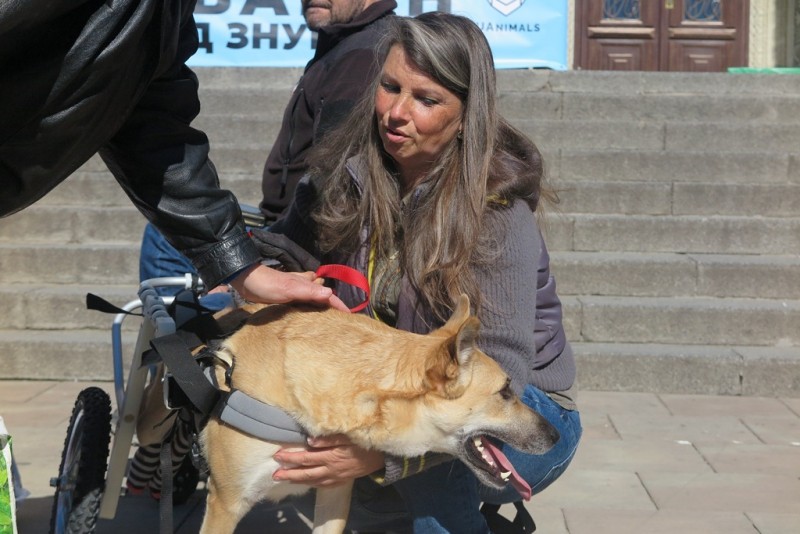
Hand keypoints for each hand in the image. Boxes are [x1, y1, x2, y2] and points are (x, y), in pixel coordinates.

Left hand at [230, 264, 347, 311]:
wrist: (246, 280)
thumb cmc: (267, 284)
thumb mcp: (289, 288)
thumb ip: (309, 290)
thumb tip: (330, 292)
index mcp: (308, 284)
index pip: (329, 297)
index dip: (340, 305)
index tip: (351, 316)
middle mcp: (305, 286)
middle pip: (324, 296)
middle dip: (333, 305)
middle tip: (342, 321)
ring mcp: (296, 291)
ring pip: (314, 299)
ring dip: (322, 306)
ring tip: (328, 320)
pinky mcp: (287, 297)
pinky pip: (304, 303)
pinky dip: (309, 308)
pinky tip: (306, 315)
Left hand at [272, 434, 384, 487]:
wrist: (380, 457)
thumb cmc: (363, 442)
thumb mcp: (348, 436)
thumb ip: (329, 438)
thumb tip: (309, 440)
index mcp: (331, 456)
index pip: (306, 458)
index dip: (291, 458)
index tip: (278, 456)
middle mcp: (331, 469)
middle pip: (305, 473)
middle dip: (289, 474)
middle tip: (275, 475)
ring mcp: (335, 477)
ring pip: (312, 481)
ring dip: (297, 480)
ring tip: (285, 479)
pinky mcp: (340, 481)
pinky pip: (323, 485)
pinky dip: (312, 484)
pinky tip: (306, 483)